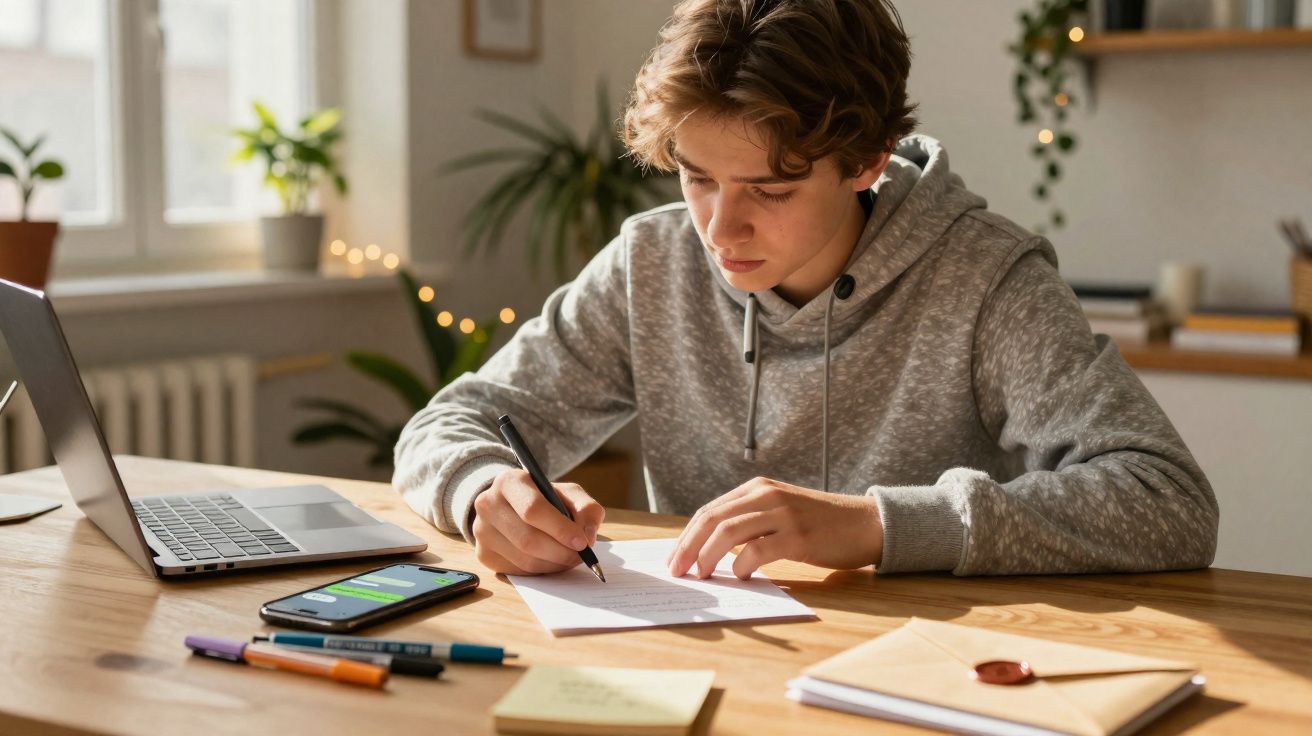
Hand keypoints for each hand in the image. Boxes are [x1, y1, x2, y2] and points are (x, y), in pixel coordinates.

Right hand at [470, 468, 604, 574]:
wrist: (511, 506)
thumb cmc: (545, 499)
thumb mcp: (568, 493)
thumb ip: (585, 508)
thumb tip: (588, 535)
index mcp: (509, 482)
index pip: (533, 510)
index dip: (560, 529)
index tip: (582, 542)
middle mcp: (488, 505)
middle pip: (528, 539)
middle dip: (561, 552)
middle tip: (580, 556)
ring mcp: (482, 531)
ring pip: (525, 559)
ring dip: (554, 564)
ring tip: (569, 557)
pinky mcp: (484, 554)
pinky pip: (519, 571)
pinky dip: (542, 570)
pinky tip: (551, 560)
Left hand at [666, 477, 882, 579]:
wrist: (866, 523)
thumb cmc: (821, 524)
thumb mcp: (781, 511)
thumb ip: (751, 522)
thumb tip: (710, 551)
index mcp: (758, 488)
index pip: (709, 511)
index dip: (686, 536)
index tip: (673, 559)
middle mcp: (767, 495)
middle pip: (712, 519)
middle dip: (687, 547)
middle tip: (676, 571)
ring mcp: (783, 514)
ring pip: (728, 532)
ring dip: (707, 557)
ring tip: (701, 575)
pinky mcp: (799, 537)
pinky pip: (758, 550)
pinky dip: (742, 565)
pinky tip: (740, 575)